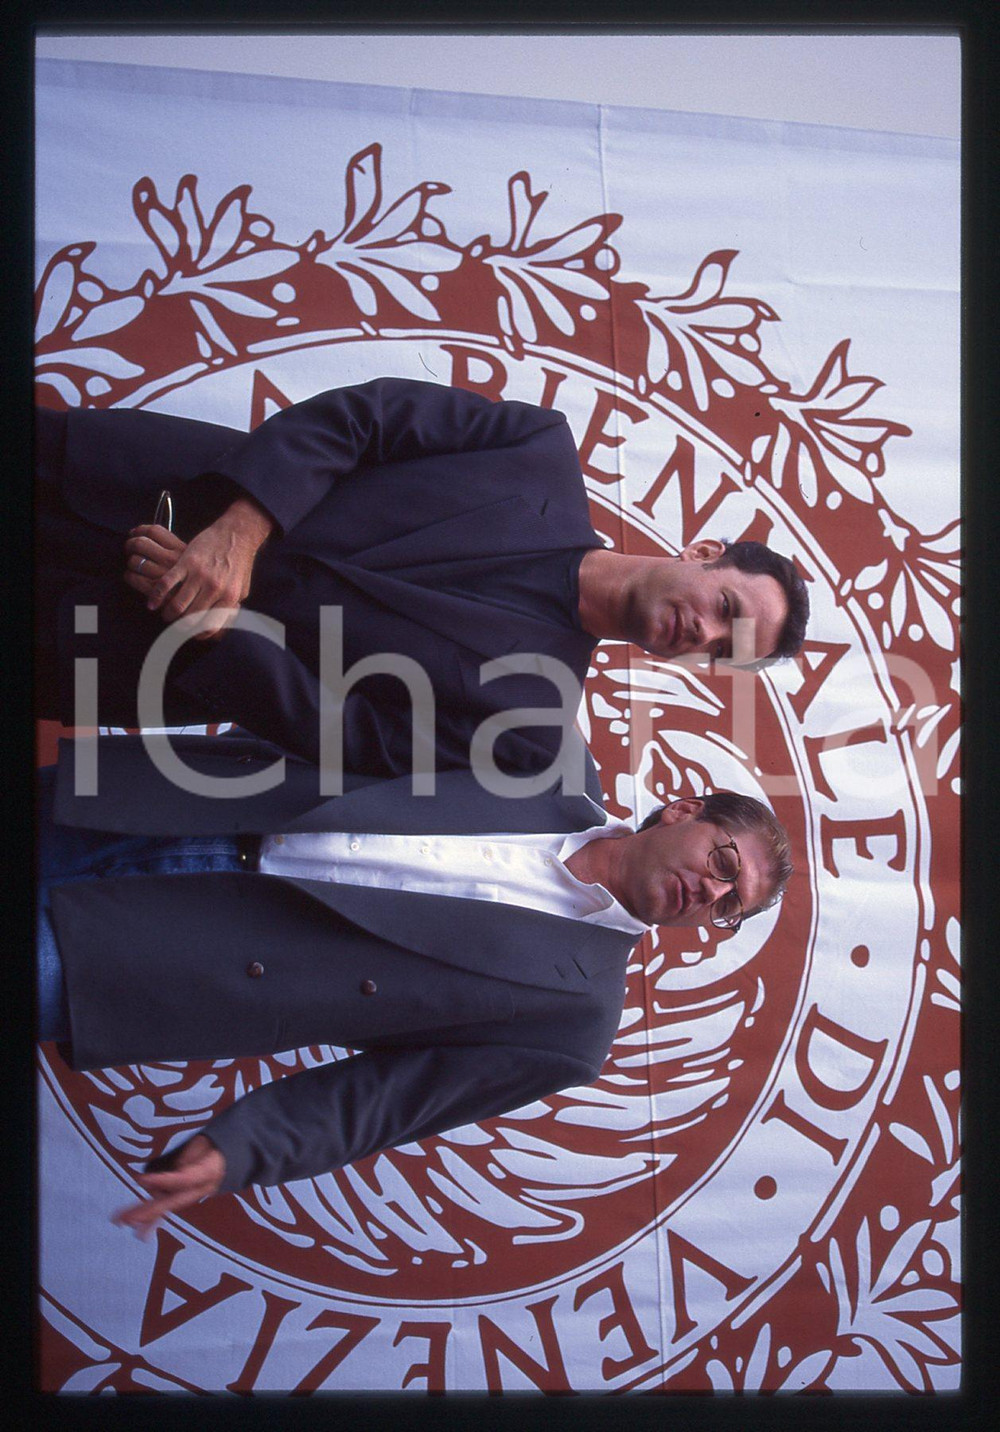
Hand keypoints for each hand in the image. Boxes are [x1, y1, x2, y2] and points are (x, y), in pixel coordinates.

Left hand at [112, 1134, 225, 1237]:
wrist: (226, 1159)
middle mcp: (197, 1190)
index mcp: (207, 1173)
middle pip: (171, 1202)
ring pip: (164, 1207)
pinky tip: (136, 1230)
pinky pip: (164, 1209)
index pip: (183, 1180)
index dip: (162, 1181)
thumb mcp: (204, 1144)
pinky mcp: (180, 1198)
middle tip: (127, 1218)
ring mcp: (189, 1196)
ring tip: (120, 1220)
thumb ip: (188, 1155)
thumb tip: (166, 1168)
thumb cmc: (212, 1147)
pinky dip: (149, 1221)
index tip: (140, 1179)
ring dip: (142, 1214)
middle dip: (148, 1210)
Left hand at [124, 523, 187, 596]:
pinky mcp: (155, 591)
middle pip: (140, 543)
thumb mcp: (191, 559)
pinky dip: (129, 576)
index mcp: (180, 550)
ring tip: (134, 565)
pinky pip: (133, 578)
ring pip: (134, 561)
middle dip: (130, 545)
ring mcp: (163, 575)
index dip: (140, 530)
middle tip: (129, 548)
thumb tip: (146, 536)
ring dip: (130, 563)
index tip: (135, 533)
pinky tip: (133, 578)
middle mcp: (171, 560)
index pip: (154, 531)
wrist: (203, 606)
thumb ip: (174, 548)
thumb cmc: (194, 582)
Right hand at [127, 497, 273, 640]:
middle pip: (190, 619)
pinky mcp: (185, 563)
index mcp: (229, 598)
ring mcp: (199, 576)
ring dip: (168, 614)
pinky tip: (152, 603)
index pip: (210, 627)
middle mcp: (214, 589)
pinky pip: (166, 584)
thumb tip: (222, 625)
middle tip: (174, 625)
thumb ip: (231, 607)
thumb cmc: (239, 563)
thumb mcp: (242, 589)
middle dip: (180, 626)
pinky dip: (156, 596)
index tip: (191, 634)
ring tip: (165, 614)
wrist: (235, 535)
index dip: (198, 635)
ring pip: (177, 605)